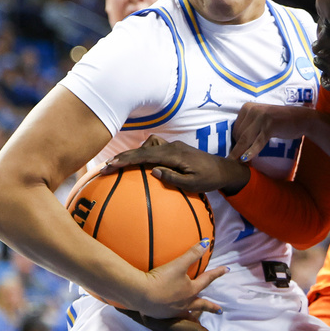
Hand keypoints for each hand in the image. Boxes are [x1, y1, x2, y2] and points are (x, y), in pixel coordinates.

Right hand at [109, 137, 249, 194]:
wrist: (223, 169)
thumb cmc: (210, 179)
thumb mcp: (193, 184)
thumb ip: (173, 178)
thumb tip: (153, 171)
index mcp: (174, 155)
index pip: (145, 155)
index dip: (126, 160)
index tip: (111, 165)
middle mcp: (172, 147)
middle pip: (142, 149)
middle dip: (123, 157)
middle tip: (106, 167)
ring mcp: (173, 146)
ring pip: (147, 146)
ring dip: (134, 154)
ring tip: (120, 166)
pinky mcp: (174, 150)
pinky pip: (154, 149)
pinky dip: (143, 154)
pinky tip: (139, 165)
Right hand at [136, 240, 228, 317]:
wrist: (140, 295)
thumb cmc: (161, 279)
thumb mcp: (178, 264)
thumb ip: (192, 253)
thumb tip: (206, 242)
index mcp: (190, 290)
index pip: (207, 280)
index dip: (217, 273)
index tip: (227, 270)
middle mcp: (185, 303)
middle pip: (201, 304)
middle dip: (211, 307)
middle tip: (219, 311)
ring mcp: (173, 311)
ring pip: (187, 313)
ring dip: (194, 314)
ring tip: (196, 318)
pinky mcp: (161, 315)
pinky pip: (173, 316)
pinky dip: (176, 315)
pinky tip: (172, 314)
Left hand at [228, 102, 314, 161]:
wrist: (301, 119)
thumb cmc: (280, 121)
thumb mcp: (261, 119)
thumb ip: (249, 126)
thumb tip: (235, 143)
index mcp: (248, 107)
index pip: (235, 128)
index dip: (234, 142)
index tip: (234, 153)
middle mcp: (253, 110)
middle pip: (239, 134)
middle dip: (237, 148)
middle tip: (236, 160)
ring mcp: (261, 117)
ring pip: (245, 139)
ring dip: (239, 152)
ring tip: (235, 163)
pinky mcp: (270, 126)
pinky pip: (258, 142)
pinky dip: (250, 152)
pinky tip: (245, 159)